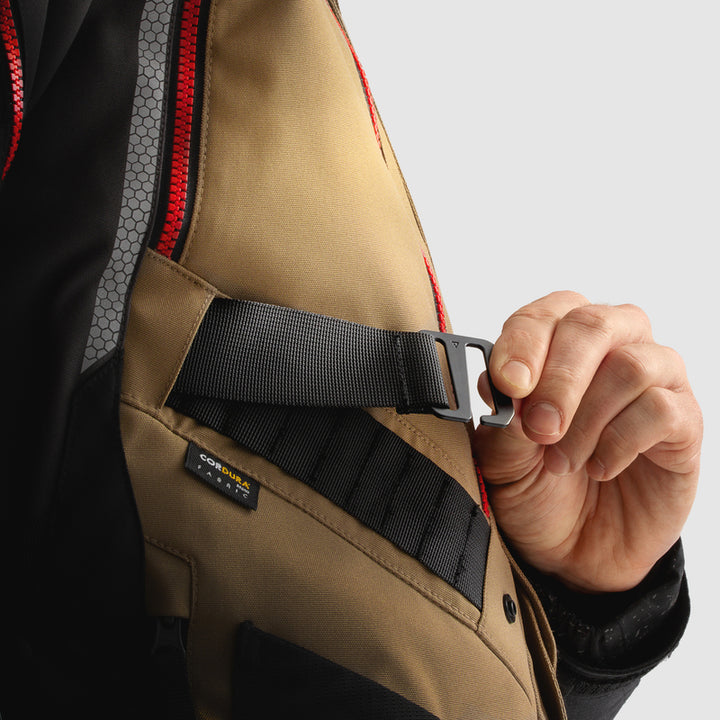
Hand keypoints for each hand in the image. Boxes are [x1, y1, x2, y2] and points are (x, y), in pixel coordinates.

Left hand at [472, 291, 701, 592]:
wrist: (572, 548)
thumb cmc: (534, 488)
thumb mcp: (500, 461)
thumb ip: (500, 421)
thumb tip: (501, 385)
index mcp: (554, 343)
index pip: (544, 314)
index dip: (524, 343)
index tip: (509, 383)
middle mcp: (608, 348)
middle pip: (593, 324)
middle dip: (560, 379)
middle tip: (540, 427)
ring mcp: (652, 381)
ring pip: (631, 364)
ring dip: (588, 419)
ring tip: (562, 461)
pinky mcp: (683, 421)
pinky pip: (661, 409)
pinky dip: (620, 442)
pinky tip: (599, 466)